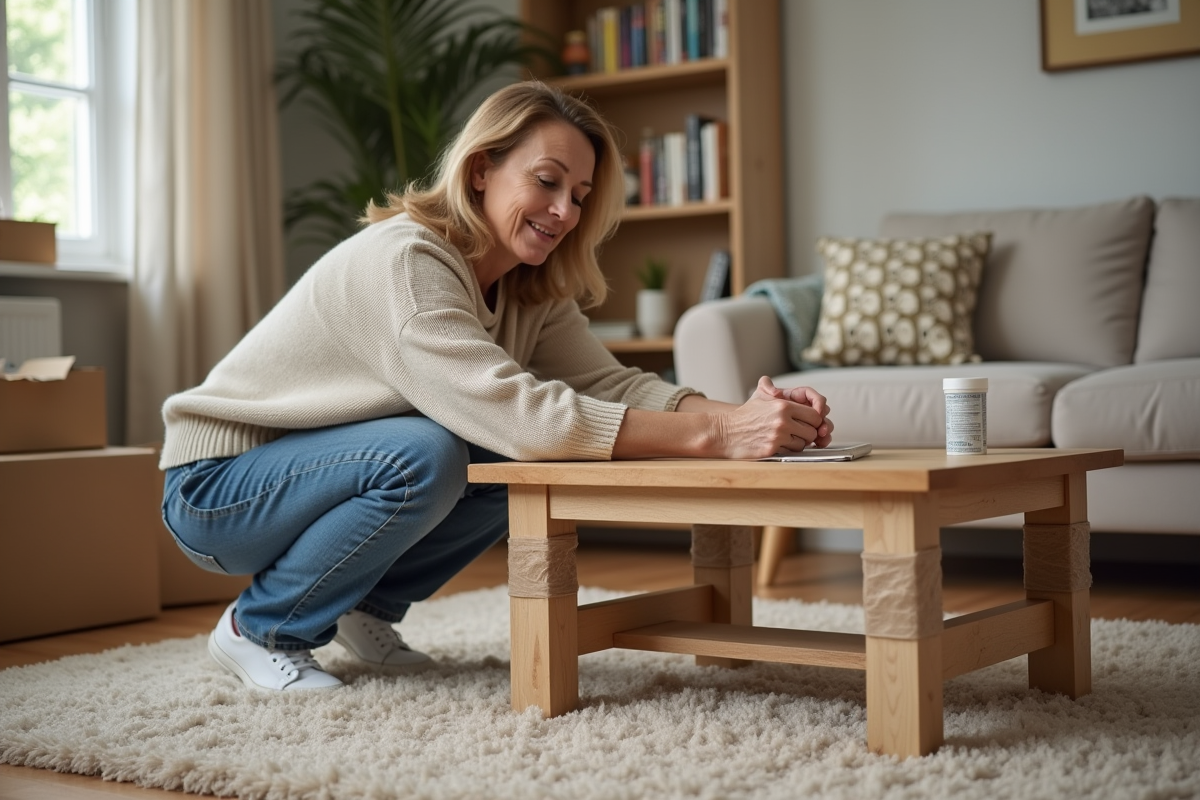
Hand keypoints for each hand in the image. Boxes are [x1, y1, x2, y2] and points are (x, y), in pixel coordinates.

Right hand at [711, 377, 834, 458]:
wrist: (725, 432)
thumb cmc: (744, 416)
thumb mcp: (760, 397)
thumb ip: (778, 392)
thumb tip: (792, 394)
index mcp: (783, 406)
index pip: (814, 415)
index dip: (813, 420)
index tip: (808, 422)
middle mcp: (782, 421)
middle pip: (812, 431)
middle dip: (807, 433)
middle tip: (798, 432)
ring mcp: (777, 436)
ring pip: (803, 443)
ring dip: (798, 442)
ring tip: (786, 438)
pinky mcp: (771, 450)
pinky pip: (791, 452)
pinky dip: (787, 449)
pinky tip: (777, 444)